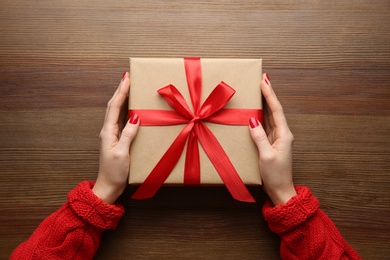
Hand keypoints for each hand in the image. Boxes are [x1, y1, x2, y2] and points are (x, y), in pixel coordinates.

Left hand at [92, 72, 139, 203]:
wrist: (108, 186)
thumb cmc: (114, 172)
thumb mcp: (121, 153)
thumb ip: (127, 135)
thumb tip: (135, 117)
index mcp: (108, 132)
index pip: (114, 107)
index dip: (121, 91)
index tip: (126, 78)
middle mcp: (108, 130)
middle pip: (114, 106)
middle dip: (120, 90)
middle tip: (127, 77)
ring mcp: (113, 135)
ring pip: (117, 112)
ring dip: (122, 98)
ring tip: (130, 87)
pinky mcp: (118, 140)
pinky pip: (122, 121)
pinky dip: (126, 110)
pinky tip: (132, 108)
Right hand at [249, 74, 295, 205]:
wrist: (280, 191)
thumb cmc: (275, 175)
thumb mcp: (266, 156)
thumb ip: (260, 137)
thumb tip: (253, 119)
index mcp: (284, 135)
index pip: (276, 110)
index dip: (270, 95)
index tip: (264, 81)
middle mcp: (282, 134)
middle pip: (274, 110)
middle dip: (268, 94)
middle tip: (263, 79)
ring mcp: (276, 139)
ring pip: (270, 116)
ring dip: (265, 103)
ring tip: (259, 90)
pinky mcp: (270, 144)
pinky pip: (265, 126)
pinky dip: (261, 116)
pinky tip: (255, 111)